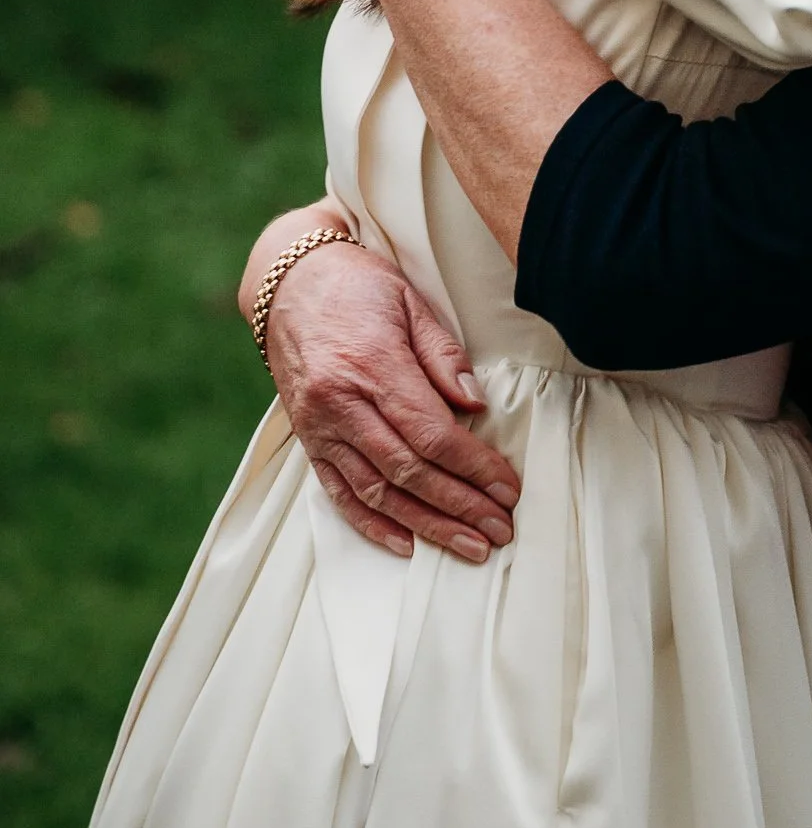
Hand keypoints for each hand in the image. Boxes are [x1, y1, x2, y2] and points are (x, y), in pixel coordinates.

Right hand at [262, 238, 520, 562]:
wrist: (287, 282)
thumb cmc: (357, 286)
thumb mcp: (410, 303)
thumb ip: (444, 356)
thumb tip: (477, 404)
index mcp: (372, 366)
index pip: (432, 434)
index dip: (475, 467)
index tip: (508, 488)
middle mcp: (340, 404)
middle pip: (408, 471)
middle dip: (460, 506)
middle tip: (500, 529)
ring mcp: (320, 427)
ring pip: (376, 491)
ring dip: (426, 525)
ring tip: (468, 546)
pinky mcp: (308, 440)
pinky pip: (337, 493)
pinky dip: (372, 524)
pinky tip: (406, 543)